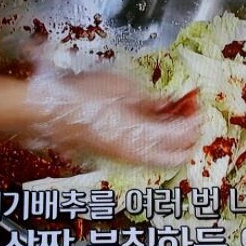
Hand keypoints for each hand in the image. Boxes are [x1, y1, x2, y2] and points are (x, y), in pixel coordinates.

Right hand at [19, 68, 201, 167]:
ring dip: (173, 140)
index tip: (199, 107)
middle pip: (176, 156)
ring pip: (160, 156)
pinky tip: (154, 120)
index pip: (181, 135)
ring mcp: (123, 157)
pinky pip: (144, 151)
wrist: (46, 112)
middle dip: (189, 138)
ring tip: (175, 116)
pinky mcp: (113, 154)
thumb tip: (167, 104)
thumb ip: (149, 100)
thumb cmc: (80, 97)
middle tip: (194, 118)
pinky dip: (155, 140)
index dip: (194, 120)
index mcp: (139, 136)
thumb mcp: (120, 88)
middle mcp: (134, 153)